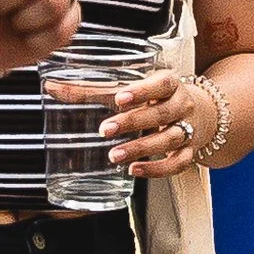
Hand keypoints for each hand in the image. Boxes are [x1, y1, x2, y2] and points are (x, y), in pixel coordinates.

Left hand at [99, 63, 203, 177]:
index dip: (141, 91)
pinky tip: (134, 169)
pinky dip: (157, 169)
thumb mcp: (132, 90)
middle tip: (106, 130)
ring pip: (168, 139)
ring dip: (140, 148)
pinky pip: (177, 163)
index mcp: (170, 84)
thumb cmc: (157, 99)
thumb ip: (94, 90)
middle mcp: (182, 106)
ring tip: (114, 155)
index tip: (119, 98)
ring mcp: (188, 129)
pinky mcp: (189, 151)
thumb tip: (52, 88)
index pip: (161, 84)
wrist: (201, 114)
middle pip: (161, 113)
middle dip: (133, 122)